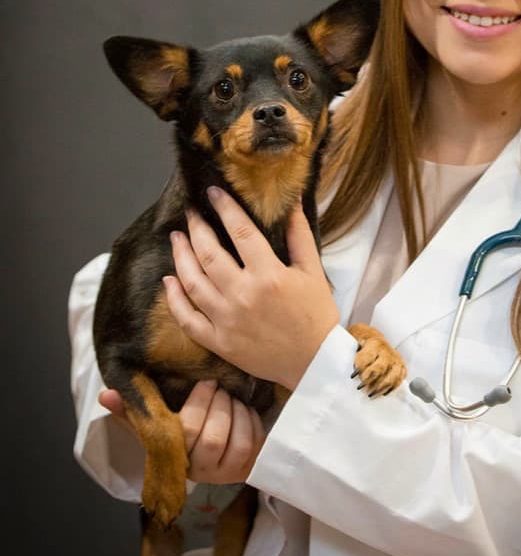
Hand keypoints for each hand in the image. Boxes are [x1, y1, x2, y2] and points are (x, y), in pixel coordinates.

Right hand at [98, 381, 264, 482]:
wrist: (219, 448)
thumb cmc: (184, 426)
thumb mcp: (157, 418)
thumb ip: (132, 407)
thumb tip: (105, 395)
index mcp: (175, 458)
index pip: (188, 431)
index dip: (201, 402)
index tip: (207, 381)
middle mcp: (200, 472)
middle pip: (212, 438)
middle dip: (220, 404)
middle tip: (221, 386)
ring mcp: (226, 473)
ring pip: (237, 441)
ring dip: (237, 411)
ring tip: (232, 397)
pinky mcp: (248, 466)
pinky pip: (255, 440)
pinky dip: (252, 419)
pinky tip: (244, 410)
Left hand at [164, 188, 339, 389]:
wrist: (313, 363)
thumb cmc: (316, 314)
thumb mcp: (312, 270)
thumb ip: (298, 233)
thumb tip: (292, 199)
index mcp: (269, 275)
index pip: (240, 232)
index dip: (224, 208)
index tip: (212, 193)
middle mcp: (243, 295)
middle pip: (209, 254)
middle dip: (196, 228)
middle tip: (190, 213)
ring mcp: (226, 320)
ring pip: (192, 283)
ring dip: (180, 257)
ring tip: (177, 238)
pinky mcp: (218, 342)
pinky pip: (187, 319)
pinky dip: (173, 299)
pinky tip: (168, 281)